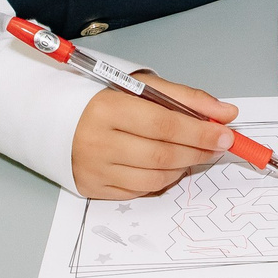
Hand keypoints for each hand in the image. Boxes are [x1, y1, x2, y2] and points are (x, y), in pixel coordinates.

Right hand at [69, 73, 235, 198]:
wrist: (52, 117)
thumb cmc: (103, 98)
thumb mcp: (141, 86)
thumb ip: (185, 98)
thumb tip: (226, 113)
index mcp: (107, 108)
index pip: (164, 125)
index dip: (200, 132)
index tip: (226, 134)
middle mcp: (97, 142)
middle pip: (162, 155)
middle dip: (198, 151)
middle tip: (218, 145)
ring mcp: (94, 169)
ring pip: (153, 178)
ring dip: (183, 168)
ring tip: (194, 154)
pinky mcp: (92, 188)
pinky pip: (138, 191)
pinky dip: (161, 180)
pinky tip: (168, 165)